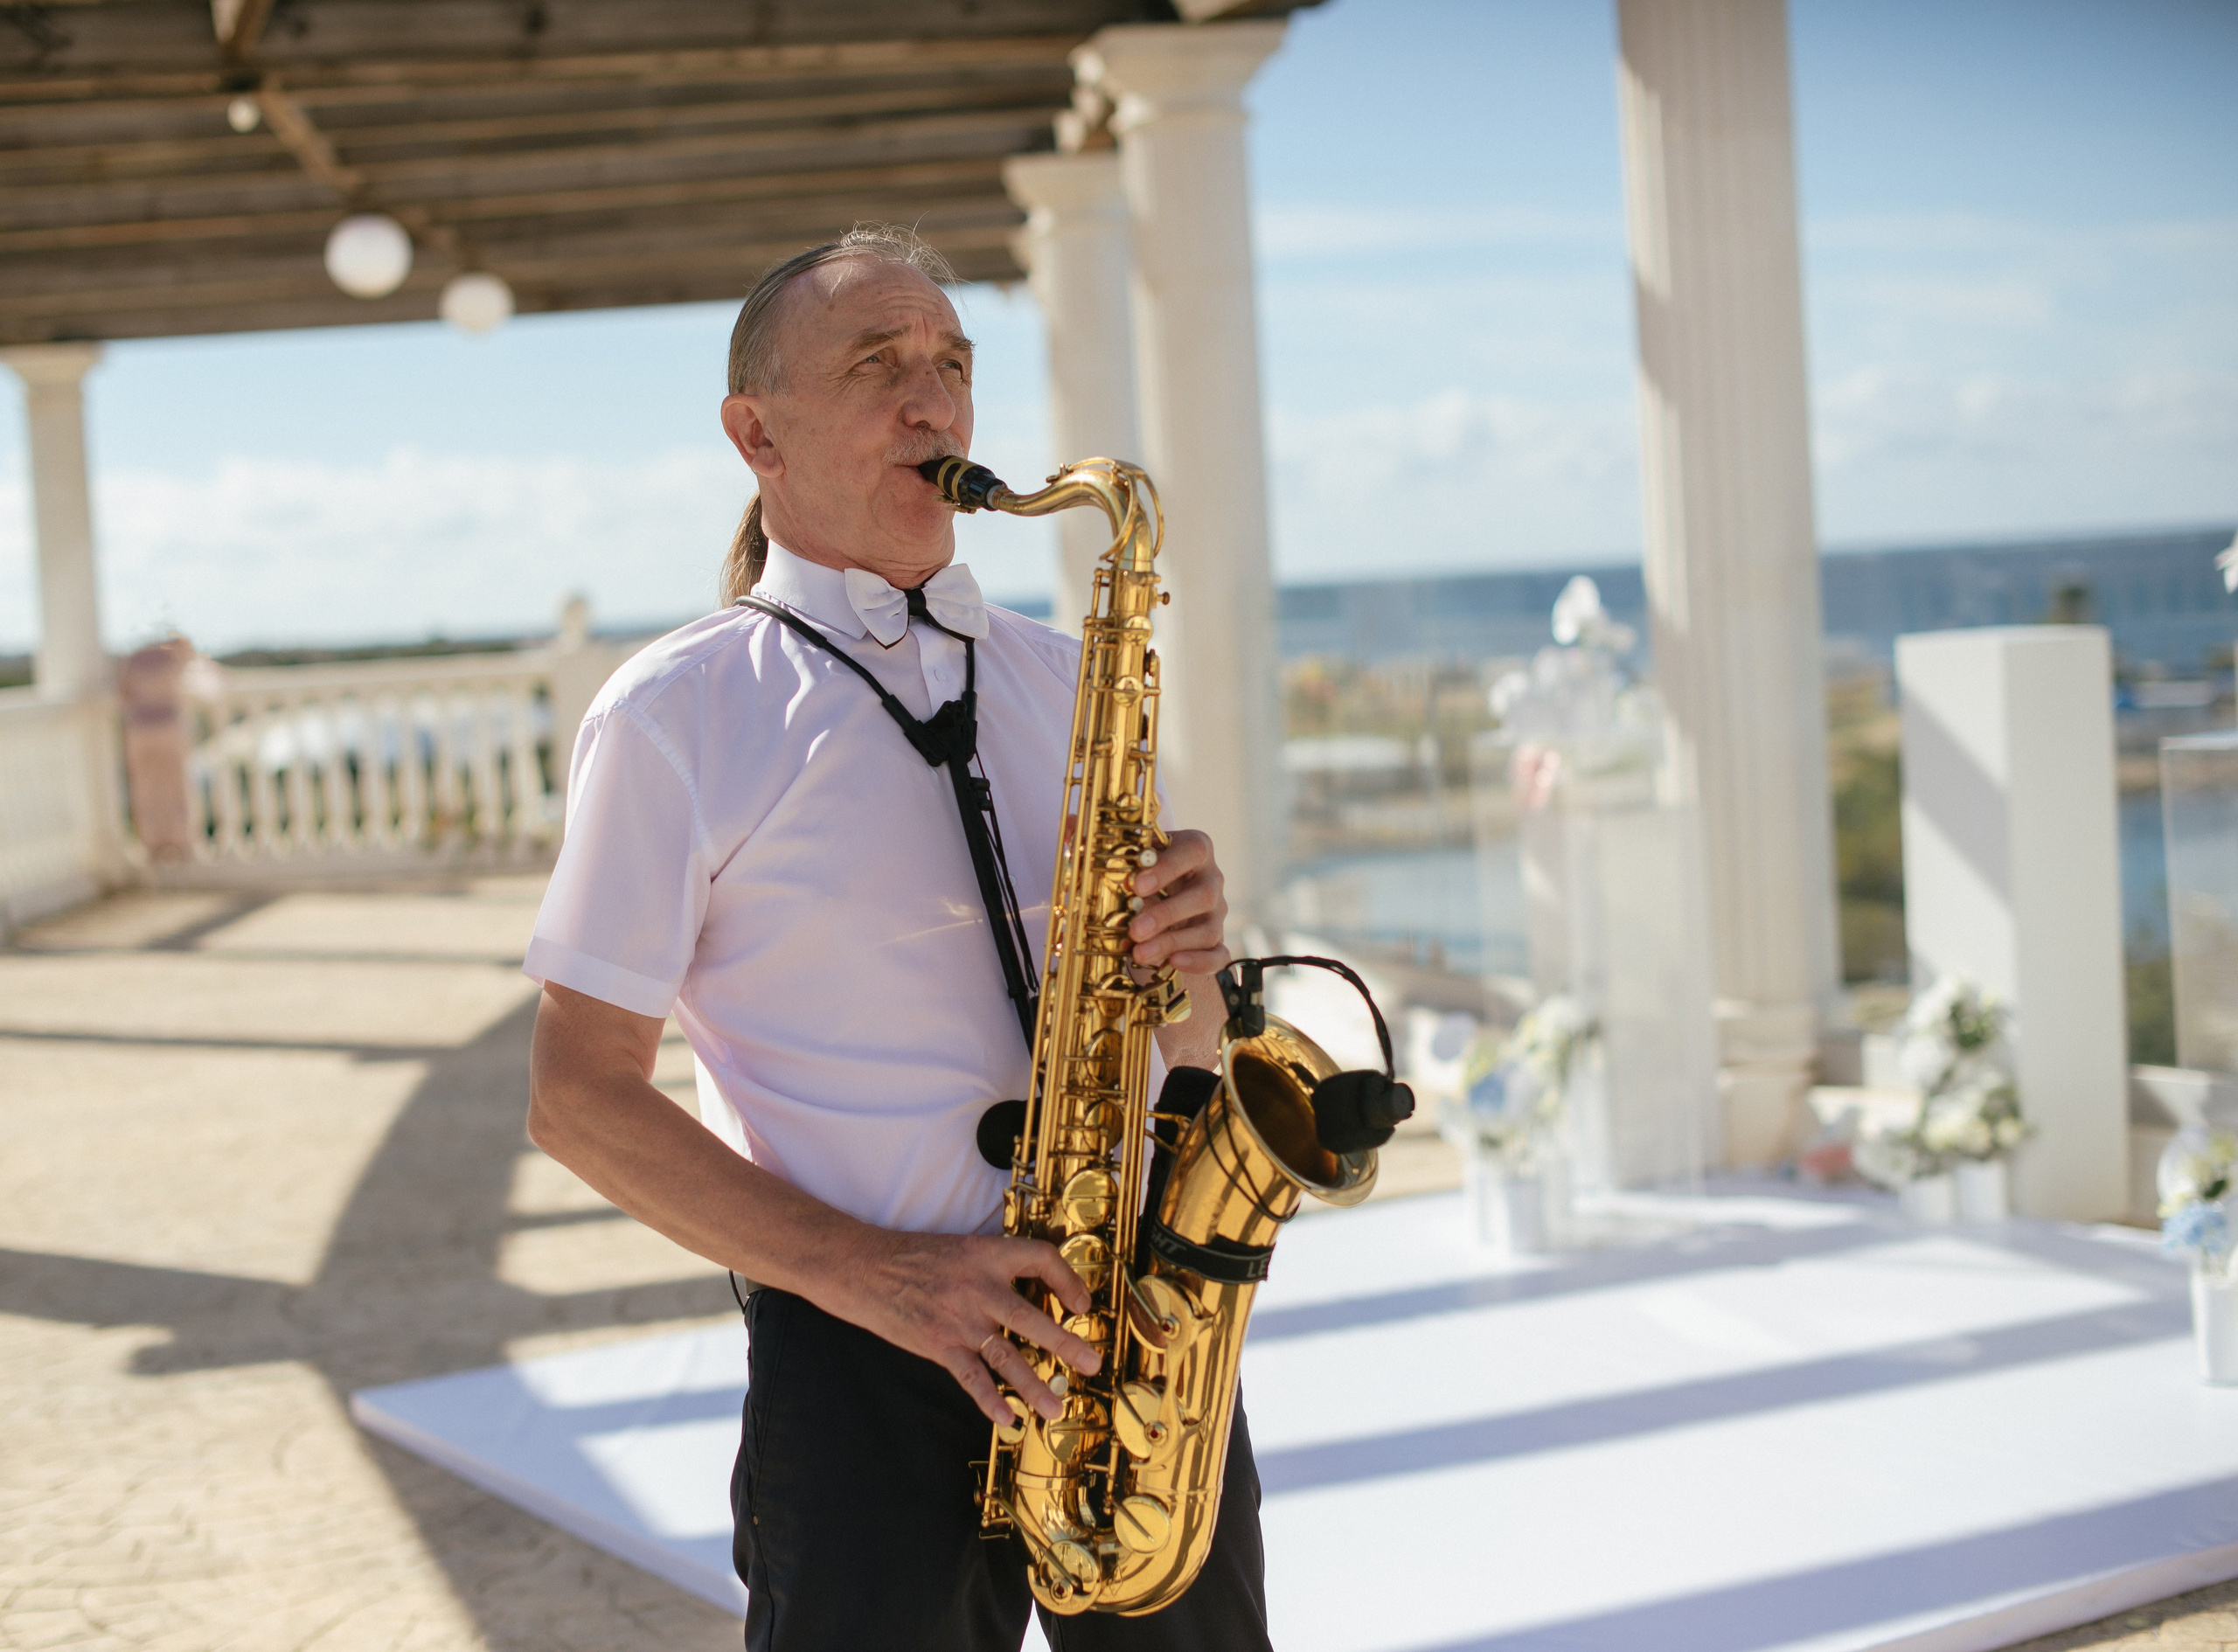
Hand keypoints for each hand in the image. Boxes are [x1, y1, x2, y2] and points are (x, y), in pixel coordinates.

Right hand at [825, 1229, 1102, 1425]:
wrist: (865, 1268)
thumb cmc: (917, 1257)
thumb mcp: (964, 1247)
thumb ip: (998, 1264)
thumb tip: (1039, 1278)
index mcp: (987, 1254)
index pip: (1040, 1258)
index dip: (1068, 1280)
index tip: (1083, 1304)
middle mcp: (978, 1287)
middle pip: (1031, 1317)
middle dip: (1065, 1343)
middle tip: (1092, 1364)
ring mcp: (959, 1319)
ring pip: (1005, 1355)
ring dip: (1033, 1384)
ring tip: (1055, 1407)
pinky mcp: (939, 1344)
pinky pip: (971, 1377)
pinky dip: (989, 1400)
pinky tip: (1007, 1419)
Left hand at [1130, 828, 1231, 975]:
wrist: (1156, 896)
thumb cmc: (1144, 875)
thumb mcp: (1137, 865)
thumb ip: (1130, 870)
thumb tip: (1120, 885)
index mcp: (1195, 850)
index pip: (1192, 851)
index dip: (1167, 868)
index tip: (1137, 885)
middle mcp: (1211, 880)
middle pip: (1203, 896)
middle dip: (1167, 915)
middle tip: (1135, 930)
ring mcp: (1216, 913)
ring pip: (1208, 930)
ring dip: (1173, 942)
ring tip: (1140, 953)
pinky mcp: (1216, 941)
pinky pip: (1219, 956)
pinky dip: (1199, 961)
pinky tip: (1174, 962)